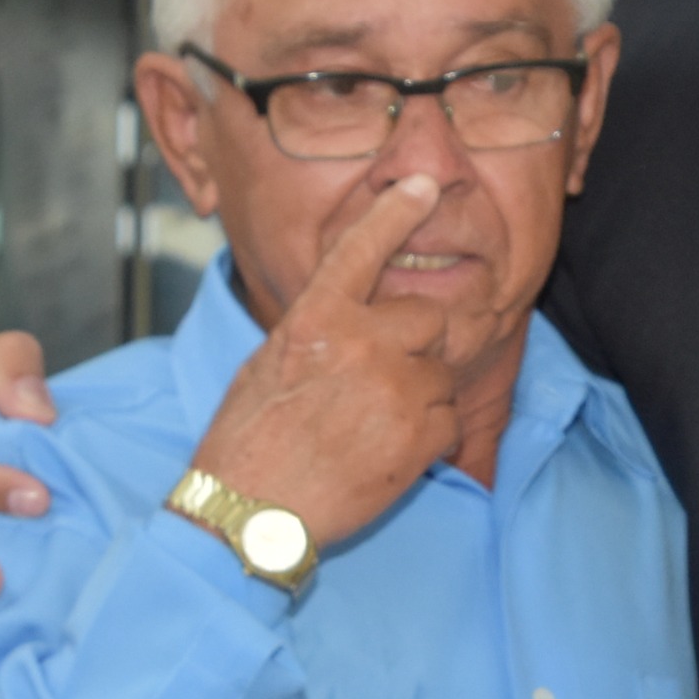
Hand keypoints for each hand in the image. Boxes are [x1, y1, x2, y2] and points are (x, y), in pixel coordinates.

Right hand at [192, 177, 462, 550]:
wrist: (251, 514)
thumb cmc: (249, 440)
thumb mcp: (269, 363)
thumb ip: (319, 329)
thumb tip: (352, 315)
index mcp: (315, 318)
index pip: (361, 249)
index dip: (396, 212)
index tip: (425, 185)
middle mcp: (361, 343)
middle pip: (427, 317)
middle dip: (413, 344)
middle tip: (375, 381)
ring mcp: (396, 389)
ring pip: (441, 372)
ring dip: (418, 395)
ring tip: (369, 427)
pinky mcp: (422, 435)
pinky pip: (450, 418)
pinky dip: (428, 436)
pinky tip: (385, 453)